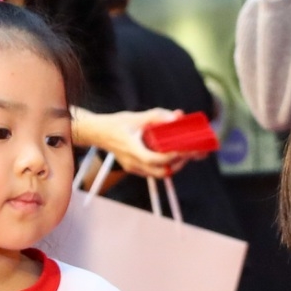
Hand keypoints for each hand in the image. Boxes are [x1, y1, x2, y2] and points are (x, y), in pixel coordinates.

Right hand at [73, 107, 188, 179]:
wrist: (99, 134)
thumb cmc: (117, 124)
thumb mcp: (136, 117)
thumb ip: (157, 116)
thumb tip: (177, 116)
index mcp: (132, 149)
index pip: (154, 159)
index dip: (170, 157)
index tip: (183, 149)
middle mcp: (133, 162)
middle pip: (161, 172)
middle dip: (178, 163)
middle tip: (191, 152)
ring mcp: (133, 168)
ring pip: (159, 174)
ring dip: (174, 166)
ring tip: (186, 154)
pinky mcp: (135, 169)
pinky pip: (153, 172)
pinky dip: (165, 165)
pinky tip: (174, 156)